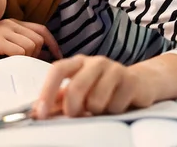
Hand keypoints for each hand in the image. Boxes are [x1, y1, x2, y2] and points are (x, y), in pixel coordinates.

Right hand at [0, 19, 62, 60]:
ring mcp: (4, 30)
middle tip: (25, 63)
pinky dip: (18, 60)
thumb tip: (40, 56)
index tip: (57, 56)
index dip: (52, 44)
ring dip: (26, 58)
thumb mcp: (0, 43)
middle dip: (37, 54)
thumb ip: (18, 44)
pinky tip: (7, 62)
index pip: (41, 29)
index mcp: (12, 22)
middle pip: (39, 39)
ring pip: (32, 46)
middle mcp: (10, 23)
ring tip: (13, 62)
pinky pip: (20, 51)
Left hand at [32, 55, 156, 118]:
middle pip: (76, 87)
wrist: (141, 82)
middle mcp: (95, 62)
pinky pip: (115, 106)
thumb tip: (35, 112)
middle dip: (72, 108)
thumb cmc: (104, 87)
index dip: (47, 91)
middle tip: (75, 115)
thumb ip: (59, 99)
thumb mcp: (80, 90)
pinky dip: (113, 112)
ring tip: (101, 107)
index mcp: (78, 62)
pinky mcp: (131, 81)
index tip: (40, 113)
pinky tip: (117, 104)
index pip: (58, 70)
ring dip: (95, 111)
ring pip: (96, 100)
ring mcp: (114, 69)